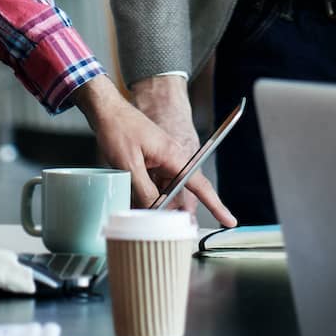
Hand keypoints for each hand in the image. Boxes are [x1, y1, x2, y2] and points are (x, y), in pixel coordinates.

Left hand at [83, 75, 234, 223]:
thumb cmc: (119, 128)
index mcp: (174, 156)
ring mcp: (162, 160)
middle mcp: (173, 159)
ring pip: (167, 191)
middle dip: (171, 211)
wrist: (106, 110)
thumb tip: (155, 212)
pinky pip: (156, 184)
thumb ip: (144, 190)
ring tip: (138, 210)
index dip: (216, 205)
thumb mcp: (129, 164)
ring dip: (155, 203)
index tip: (229, 221)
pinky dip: (147, 194)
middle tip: (157, 225)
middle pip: (181, 194)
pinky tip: (134, 200)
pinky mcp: (152, 162)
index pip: (201, 186)